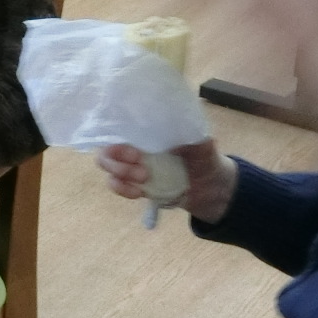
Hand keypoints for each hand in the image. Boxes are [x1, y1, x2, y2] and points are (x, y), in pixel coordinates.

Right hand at [97, 140, 237, 222]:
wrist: (211, 187)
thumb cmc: (204, 157)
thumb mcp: (202, 142)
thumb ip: (190, 133)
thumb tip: (178, 125)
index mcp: (148, 131)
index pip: (119, 126)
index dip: (118, 136)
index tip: (136, 149)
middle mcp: (135, 145)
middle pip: (107, 148)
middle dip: (116, 159)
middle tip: (139, 165)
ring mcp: (132, 166)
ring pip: (108, 168)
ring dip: (119, 175)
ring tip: (144, 180)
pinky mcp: (135, 185)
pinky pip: (118, 186)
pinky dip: (123, 190)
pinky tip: (138, 193)